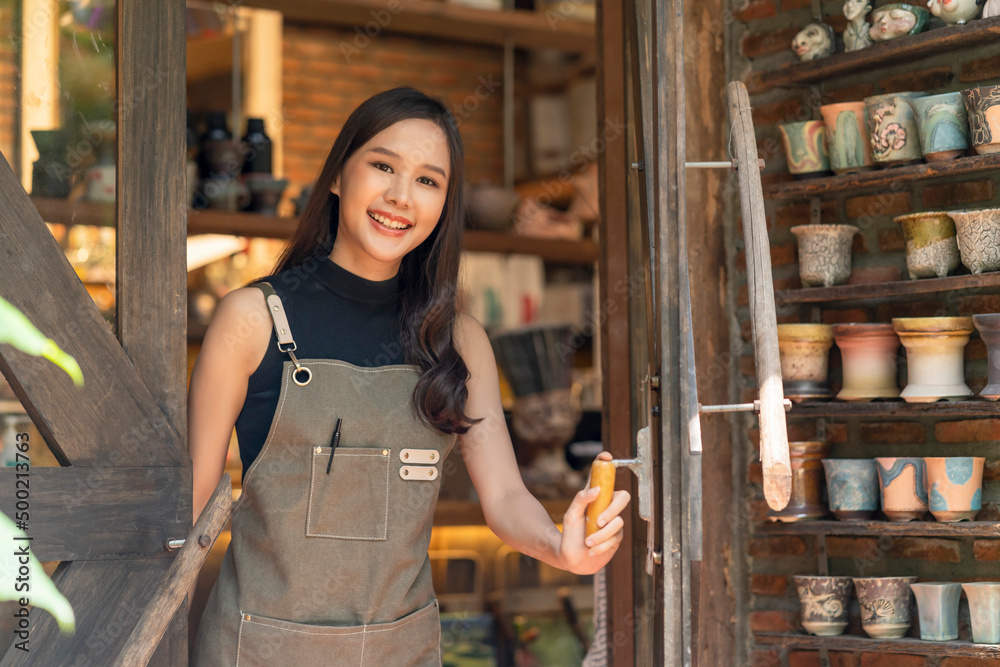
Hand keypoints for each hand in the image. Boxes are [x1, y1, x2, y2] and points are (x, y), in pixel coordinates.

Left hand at [557, 451, 630, 574]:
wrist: (571, 559)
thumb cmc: (569, 534)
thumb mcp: (570, 515)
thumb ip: (580, 499)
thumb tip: (596, 489)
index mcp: (595, 497)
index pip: (603, 476)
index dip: (607, 464)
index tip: (606, 457)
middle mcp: (606, 506)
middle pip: (623, 497)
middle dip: (612, 510)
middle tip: (598, 521)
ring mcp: (613, 521)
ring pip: (618, 522)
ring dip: (601, 535)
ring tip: (588, 542)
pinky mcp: (616, 536)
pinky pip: (616, 537)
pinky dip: (602, 544)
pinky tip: (592, 549)